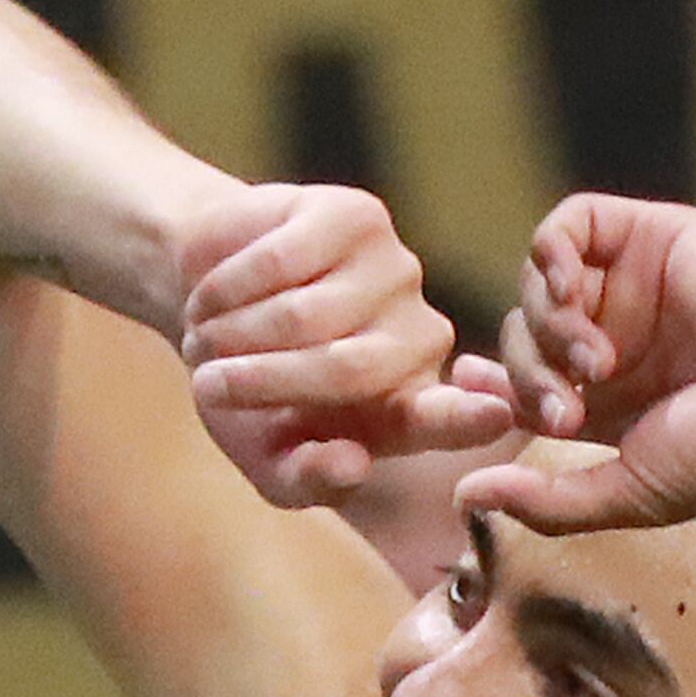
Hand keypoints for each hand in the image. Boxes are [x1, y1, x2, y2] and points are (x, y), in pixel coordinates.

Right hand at [173, 181, 514, 506]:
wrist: (200, 300)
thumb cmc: (244, 393)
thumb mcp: (267, 460)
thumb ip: (309, 479)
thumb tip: (351, 465)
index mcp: (413, 410)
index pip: (454, 419)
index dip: (471, 417)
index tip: (495, 414)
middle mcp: (421, 338)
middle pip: (350, 368)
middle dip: (263, 381)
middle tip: (208, 385)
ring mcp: (396, 272)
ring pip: (306, 314)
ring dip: (233, 334)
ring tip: (208, 339)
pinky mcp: (358, 217)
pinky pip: (282, 261)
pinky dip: (228, 286)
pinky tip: (214, 295)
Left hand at [449, 194, 695, 535]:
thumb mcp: (629, 493)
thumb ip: (549, 501)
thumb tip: (466, 496)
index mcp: (617, 395)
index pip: (530, 376)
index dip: (494, 379)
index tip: (468, 384)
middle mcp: (623, 334)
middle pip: (526, 334)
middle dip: (527, 376)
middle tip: (565, 412)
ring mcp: (637, 283)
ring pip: (542, 282)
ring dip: (548, 326)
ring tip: (597, 364)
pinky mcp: (652, 234)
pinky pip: (572, 223)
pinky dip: (553, 252)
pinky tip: (569, 285)